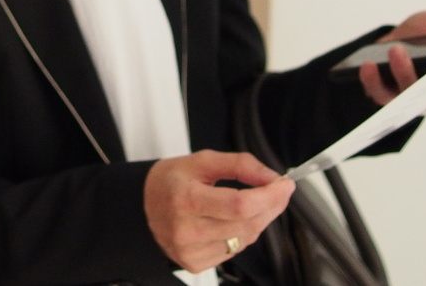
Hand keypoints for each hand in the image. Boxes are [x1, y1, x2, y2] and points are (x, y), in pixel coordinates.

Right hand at [143, 150, 293, 274]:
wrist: (142, 207)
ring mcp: (190, 250)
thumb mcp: (201, 161)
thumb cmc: (171, 182)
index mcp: (186, 198)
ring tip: (255, 203)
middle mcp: (186, 228)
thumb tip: (270, 176)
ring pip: (244, 239)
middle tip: (277, 190)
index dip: (268, 196)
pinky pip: (234, 250)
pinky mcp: (194, 263)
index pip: (239, 204)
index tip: (283, 185)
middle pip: (246, 223)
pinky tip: (235, 220)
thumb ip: (239, 164)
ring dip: (259, 219)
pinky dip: (243, 234)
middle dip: (270, 205)